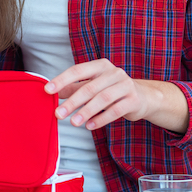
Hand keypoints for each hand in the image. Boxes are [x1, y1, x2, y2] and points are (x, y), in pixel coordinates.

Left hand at [45, 59, 187, 132]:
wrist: (144, 97)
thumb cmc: (113, 90)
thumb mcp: (93, 85)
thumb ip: (74, 88)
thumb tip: (52, 92)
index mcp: (100, 66)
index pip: (78, 70)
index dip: (62, 80)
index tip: (48, 90)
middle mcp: (114, 72)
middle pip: (90, 87)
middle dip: (72, 102)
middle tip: (58, 114)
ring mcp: (126, 85)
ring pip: (103, 99)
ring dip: (86, 112)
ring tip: (73, 123)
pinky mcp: (134, 100)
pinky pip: (115, 110)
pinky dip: (101, 119)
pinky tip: (90, 126)